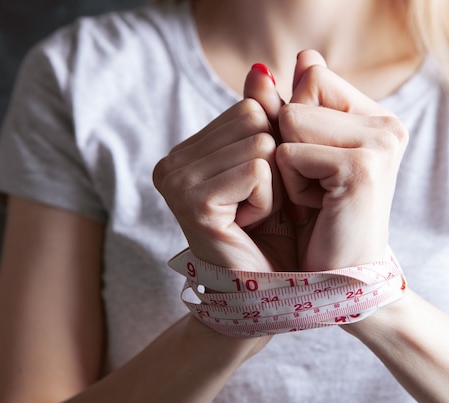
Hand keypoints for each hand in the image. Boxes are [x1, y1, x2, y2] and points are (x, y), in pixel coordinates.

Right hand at [153, 66, 294, 270]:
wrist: (271, 288)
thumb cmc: (275, 229)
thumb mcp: (274, 165)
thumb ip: (266, 115)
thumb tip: (262, 69)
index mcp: (188, 150)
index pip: (250, 106)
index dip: (274, 145)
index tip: (263, 188)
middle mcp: (173, 161)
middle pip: (255, 117)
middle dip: (275, 162)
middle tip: (262, 203)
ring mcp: (177, 179)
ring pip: (260, 141)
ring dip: (275, 183)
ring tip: (257, 214)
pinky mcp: (192, 200)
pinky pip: (257, 169)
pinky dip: (269, 199)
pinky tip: (251, 224)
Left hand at [277, 50, 408, 269]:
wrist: (339, 279)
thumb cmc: (317, 220)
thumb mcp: (297, 156)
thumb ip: (283, 108)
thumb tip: (260, 69)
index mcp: (378, 117)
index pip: (314, 76)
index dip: (296, 123)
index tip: (316, 166)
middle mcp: (388, 124)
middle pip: (302, 92)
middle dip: (291, 142)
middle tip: (315, 185)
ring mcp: (380, 143)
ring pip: (291, 118)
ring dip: (288, 166)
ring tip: (316, 197)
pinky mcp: (362, 167)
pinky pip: (289, 152)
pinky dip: (291, 187)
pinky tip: (316, 209)